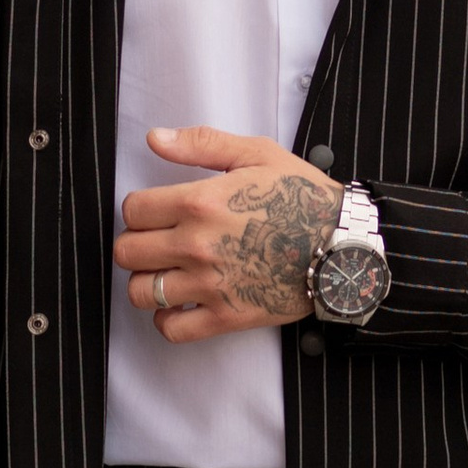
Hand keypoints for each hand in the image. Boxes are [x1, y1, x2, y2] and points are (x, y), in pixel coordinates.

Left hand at [115, 130, 341, 336]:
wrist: (340, 245)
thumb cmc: (303, 197)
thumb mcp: (257, 154)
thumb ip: (201, 144)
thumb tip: (155, 139)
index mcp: (200, 202)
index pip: (133, 210)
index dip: (140, 208)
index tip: (155, 211)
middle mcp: (196, 245)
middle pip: (127, 252)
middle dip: (138, 243)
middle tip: (159, 240)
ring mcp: (209, 285)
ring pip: (141, 292)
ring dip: (148, 281)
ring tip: (168, 271)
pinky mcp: (224, 317)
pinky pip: (170, 328)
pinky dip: (167, 318)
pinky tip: (181, 302)